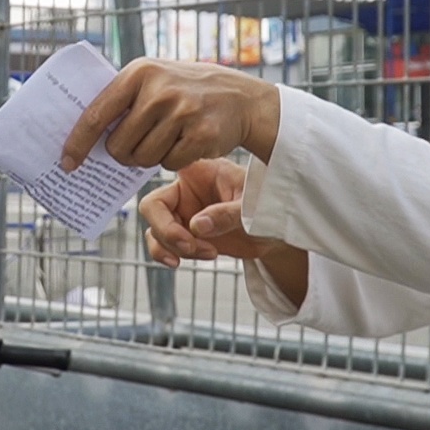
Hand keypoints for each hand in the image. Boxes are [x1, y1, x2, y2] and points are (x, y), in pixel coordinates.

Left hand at [60, 59, 280, 172]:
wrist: (241, 97)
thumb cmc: (185, 91)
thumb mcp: (154, 79)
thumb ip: (122, 99)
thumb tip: (82, 136)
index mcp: (139, 72)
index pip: (96, 114)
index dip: (78, 142)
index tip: (67, 162)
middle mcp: (159, 90)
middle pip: (118, 146)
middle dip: (123, 154)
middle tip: (137, 145)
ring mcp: (182, 112)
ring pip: (142, 159)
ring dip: (150, 157)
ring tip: (166, 138)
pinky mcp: (201, 134)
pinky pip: (169, 164)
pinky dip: (173, 161)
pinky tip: (186, 142)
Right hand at [140, 159, 282, 266]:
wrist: (276, 231)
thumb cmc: (267, 206)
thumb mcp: (252, 208)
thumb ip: (226, 214)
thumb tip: (196, 226)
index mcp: (197, 172)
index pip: (164, 178)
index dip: (163, 204)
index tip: (190, 224)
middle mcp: (184, 191)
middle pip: (152, 209)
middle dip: (168, 232)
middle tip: (192, 246)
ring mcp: (182, 213)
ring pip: (155, 231)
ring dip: (174, 248)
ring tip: (208, 253)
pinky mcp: (184, 234)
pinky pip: (162, 246)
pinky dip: (171, 256)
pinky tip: (196, 258)